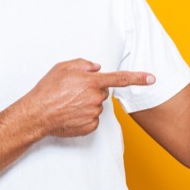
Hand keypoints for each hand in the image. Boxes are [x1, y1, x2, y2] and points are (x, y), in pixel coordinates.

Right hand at [20, 59, 154, 137]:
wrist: (37, 114)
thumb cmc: (47, 90)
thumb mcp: (62, 67)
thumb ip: (83, 64)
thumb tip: (96, 67)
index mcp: (91, 82)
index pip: (119, 78)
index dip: (137, 78)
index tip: (152, 78)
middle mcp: (95, 98)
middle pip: (103, 92)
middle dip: (93, 91)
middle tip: (73, 92)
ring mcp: (93, 113)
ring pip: (97, 106)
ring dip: (87, 104)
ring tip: (69, 104)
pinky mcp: (90, 126)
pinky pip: (93, 119)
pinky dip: (84, 117)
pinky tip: (71, 114)